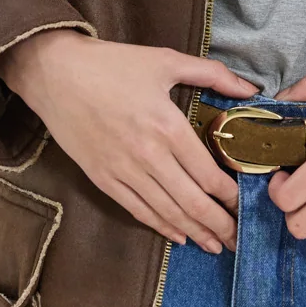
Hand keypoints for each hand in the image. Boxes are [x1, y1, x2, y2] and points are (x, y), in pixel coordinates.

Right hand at [0, 29, 258, 252]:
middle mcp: (148, 155)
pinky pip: (137, 210)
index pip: (208, 174)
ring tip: (216, 246)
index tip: (247, 207)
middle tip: (240, 240)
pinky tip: (179, 236)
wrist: (54, 73)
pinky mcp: (102, 178)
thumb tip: (251, 90)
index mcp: (167, 126)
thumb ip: (212, 75)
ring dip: (195, 232)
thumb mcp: (165, 60)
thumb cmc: (111, 64)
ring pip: (167, 212)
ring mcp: (123, 171)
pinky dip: (161, 226)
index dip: (231, 197)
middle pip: (193, 202)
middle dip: (220, 225)